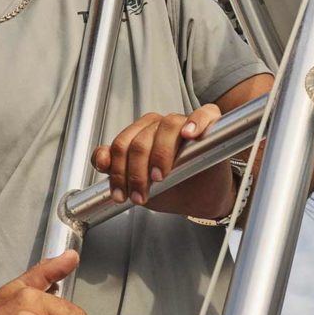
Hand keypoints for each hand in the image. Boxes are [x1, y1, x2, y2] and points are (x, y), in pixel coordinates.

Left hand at [91, 105, 221, 205]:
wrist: (201, 200)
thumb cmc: (172, 187)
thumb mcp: (140, 184)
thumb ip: (117, 170)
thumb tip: (102, 158)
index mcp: (140, 134)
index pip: (121, 144)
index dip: (117, 170)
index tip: (120, 195)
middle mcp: (159, 126)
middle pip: (140, 140)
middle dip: (136, 172)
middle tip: (140, 196)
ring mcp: (184, 124)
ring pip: (167, 126)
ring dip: (160, 154)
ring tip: (159, 177)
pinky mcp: (211, 127)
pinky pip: (204, 114)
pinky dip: (196, 122)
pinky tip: (189, 135)